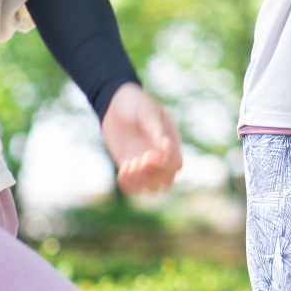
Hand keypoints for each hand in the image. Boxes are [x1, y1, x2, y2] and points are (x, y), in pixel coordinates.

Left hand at [101, 83, 182, 197]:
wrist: (114, 103)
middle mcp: (160, 155)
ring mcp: (145, 163)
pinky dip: (128, 183)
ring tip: (129, 165)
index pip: (176, 164)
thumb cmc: (135, 103)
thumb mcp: (146, 111)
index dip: (164, 165)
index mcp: (170, 141)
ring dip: (140, 182)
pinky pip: (133, 185)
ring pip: (151, 187)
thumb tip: (167, 145)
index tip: (147, 154)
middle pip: (166, 180)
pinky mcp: (131, 166)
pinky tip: (122, 169)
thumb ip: (156, 128)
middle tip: (137, 160)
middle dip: (152, 175)